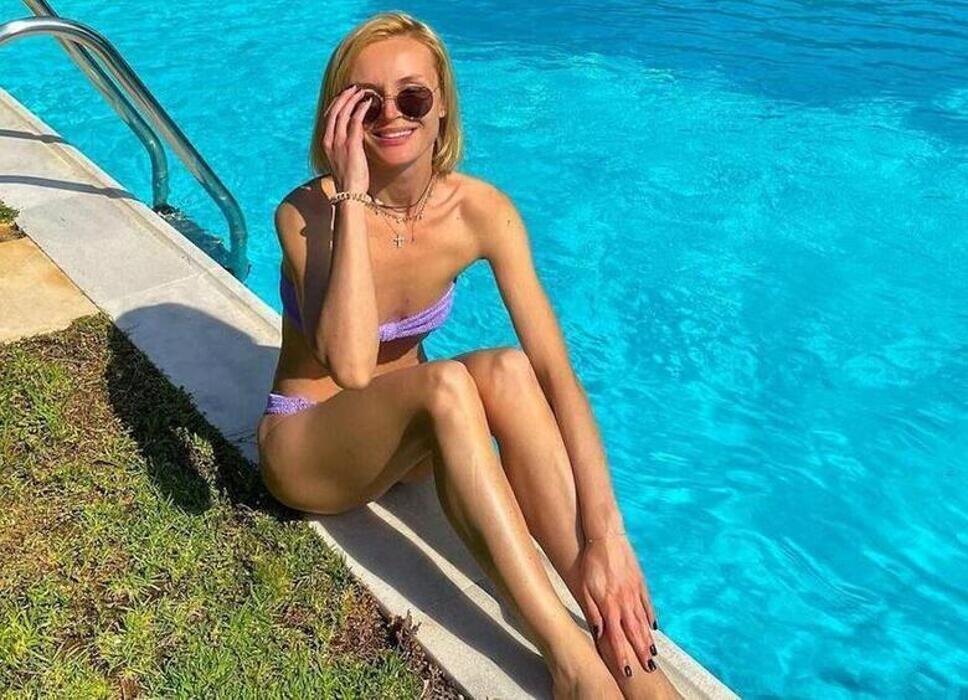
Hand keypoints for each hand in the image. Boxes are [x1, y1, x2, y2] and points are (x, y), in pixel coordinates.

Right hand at [322, 83, 372, 193]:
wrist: (349, 193)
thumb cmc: (348, 180)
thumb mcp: (341, 160)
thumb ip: (343, 148)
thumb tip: (351, 141)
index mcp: (326, 143)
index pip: (328, 116)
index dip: (336, 103)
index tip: (345, 95)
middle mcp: (330, 140)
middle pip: (334, 111)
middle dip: (344, 97)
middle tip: (353, 88)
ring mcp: (339, 142)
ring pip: (343, 113)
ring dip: (353, 99)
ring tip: (362, 92)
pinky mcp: (351, 145)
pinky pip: (355, 122)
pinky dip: (361, 109)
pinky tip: (368, 103)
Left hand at [577, 532, 658, 677]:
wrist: (606, 537)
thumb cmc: (591, 562)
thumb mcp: (585, 587)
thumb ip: (593, 611)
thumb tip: (600, 632)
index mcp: (610, 605)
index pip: (616, 637)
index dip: (621, 655)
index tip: (627, 670)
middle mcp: (625, 601)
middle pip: (634, 632)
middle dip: (640, 652)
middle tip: (648, 668)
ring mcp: (634, 592)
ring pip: (642, 620)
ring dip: (647, 638)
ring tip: (653, 653)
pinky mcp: (640, 582)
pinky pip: (646, 603)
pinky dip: (650, 616)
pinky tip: (654, 626)